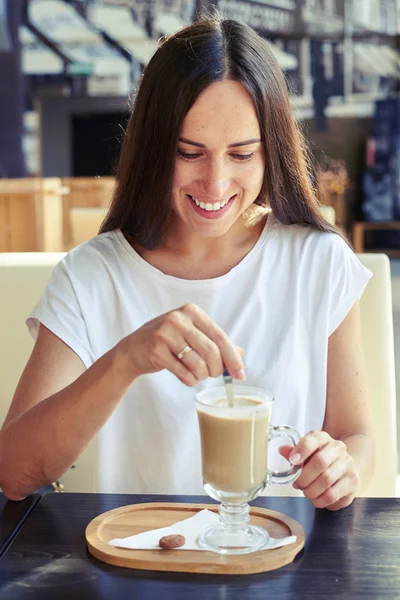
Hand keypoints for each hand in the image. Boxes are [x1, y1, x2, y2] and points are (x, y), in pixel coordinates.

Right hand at [120, 303, 244, 385]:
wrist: (134, 349)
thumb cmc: (168, 341)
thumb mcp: (192, 334)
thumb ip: (216, 342)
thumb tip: (241, 353)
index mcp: (192, 311)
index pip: (220, 336)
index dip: (233, 358)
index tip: (240, 375)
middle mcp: (179, 319)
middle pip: (211, 351)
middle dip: (217, 370)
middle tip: (214, 375)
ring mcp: (165, 334)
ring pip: (198, 364)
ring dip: (202, 376)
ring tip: (198, 375)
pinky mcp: (156, 350)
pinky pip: (184, 373)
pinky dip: (190, 380)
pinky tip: (188, 377)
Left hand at [279, 430, 359, 510]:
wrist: (343, 468)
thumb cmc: (320, 460)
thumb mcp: (305, 454)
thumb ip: (293, 452)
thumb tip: (282, 450)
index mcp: (323, 438)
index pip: (313, 439)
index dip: (301, 450)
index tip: (292, 461)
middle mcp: (337, 448)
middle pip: (320, 462)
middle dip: (304, 477)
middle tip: (297, 484)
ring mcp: (347, 464)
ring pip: (326, 479)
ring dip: (311, 490)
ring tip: (306, 492)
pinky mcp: (352, 481)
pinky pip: (333, 494)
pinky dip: (320, 500)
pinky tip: (316, 499)